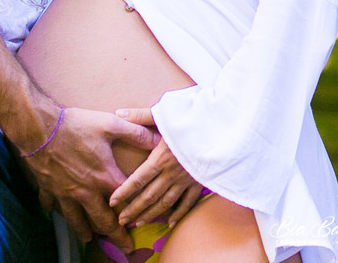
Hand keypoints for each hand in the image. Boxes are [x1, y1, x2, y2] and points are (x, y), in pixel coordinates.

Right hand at [22, 106, 159, 250]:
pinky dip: (54, 211)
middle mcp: (85, 191)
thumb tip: (158, 139)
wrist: (39, 128)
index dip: (136, 212)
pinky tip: (55, 213)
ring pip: (76, 219)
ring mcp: (65, 192)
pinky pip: (51, 205)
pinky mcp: (48, 188)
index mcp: (103, 177)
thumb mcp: (112, 124)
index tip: (143, 222)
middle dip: (115, 235)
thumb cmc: (76, 125)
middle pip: (101, 220)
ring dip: (84, 230)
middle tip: (124, 247)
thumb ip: (136, 133)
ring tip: (89, 239)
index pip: (125, 202)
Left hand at [110, 108, 202, 228]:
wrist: (224, 126)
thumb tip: (117, 113)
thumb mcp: (166, 114)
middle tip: (121, 220)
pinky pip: (188, 202)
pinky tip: (169, 222)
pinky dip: (178, 213)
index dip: (124, 192)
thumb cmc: (194, 117)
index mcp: (161, 157)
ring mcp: (187, 179)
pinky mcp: (200, 181)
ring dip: (151, 215)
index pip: (138, 180)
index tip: (112, 202)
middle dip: (133, 209)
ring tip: (138, 223)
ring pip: (165, 202)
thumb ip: (141, 116)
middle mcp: (172, 172)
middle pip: (149, 196)